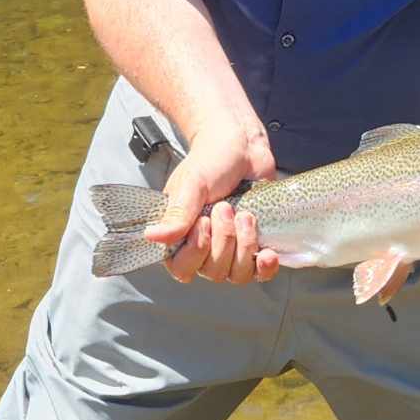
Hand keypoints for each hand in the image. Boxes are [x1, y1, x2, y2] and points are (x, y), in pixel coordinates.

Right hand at [146, 119, 280, 285]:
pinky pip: (259, 272)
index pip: (182, 268)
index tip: (203, 223)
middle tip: (225, 208)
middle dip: (224, 240)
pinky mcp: (254, 245)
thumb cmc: (212, 160)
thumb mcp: (193, 184)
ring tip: (246, 216)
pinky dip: (265, 267)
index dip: (196, 252)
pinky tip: (268, 253)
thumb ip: (177, 213)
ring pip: (235, 274)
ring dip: (244, 246)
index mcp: (180, 234)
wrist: (243, 145)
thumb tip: (152, 237)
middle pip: (212, 272)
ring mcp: (230, 248)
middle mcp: (204, 246)